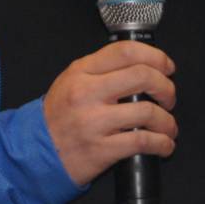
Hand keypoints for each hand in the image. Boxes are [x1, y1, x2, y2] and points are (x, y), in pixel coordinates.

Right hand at [43, 40, 176, 184]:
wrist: (36, 152)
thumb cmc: (58, 116)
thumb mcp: (71, 81)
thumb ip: (101, 70)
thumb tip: (144, 65)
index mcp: (82, 72)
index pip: (125, 51)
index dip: (155, 56)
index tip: (167, 67)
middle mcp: (87, 93)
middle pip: (143, 76)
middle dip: (166, 88)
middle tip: (168, 99)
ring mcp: (94, 122)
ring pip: (148, 112)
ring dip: (167, 121)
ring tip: (168, 127)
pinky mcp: (101, 149)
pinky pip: (143, 142)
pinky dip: (162, 144)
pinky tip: (164, 145)